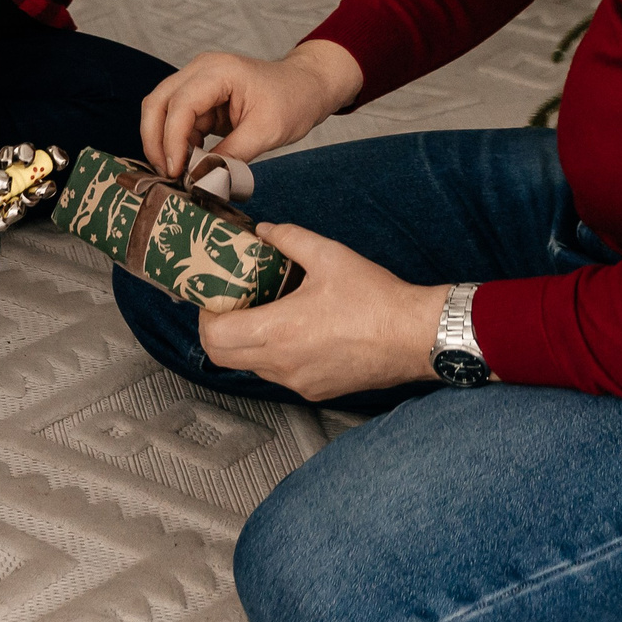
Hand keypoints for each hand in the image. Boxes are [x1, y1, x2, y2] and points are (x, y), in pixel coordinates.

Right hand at [140, 39, 362, 174]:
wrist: (307, 87)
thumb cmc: (294, 100)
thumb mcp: (267, 132)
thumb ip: (233, 156)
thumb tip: (203, 181)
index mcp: (219, 71)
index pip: (180, 105)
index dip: (172, 141)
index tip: (177, 172)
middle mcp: (200, 70)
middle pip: (157, 103)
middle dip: (155, 141)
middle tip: (167, 174)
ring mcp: (198, 81)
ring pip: (162, 112)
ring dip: (164, 143)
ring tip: (178, 173)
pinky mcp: (201, 97)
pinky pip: (177, 120)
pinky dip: (178, 143)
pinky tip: (189, 163)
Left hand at [196, 223, 448, 401]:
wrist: (416, 336)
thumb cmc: (376, 300)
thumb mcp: (328, 255)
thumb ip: (288, 238)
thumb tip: (264, 230)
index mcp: (279, 332)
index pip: (214, 337)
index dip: (205, 315)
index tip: (214, 296)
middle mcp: (283, 364)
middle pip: (223, 357)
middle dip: (217, 329)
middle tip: (229, 304)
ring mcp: (299, 382)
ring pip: (252, 366)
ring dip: (247, 342)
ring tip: (264, 312)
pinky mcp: (317, 391)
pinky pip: (280, 375)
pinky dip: (274, 355)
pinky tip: (293, 330)